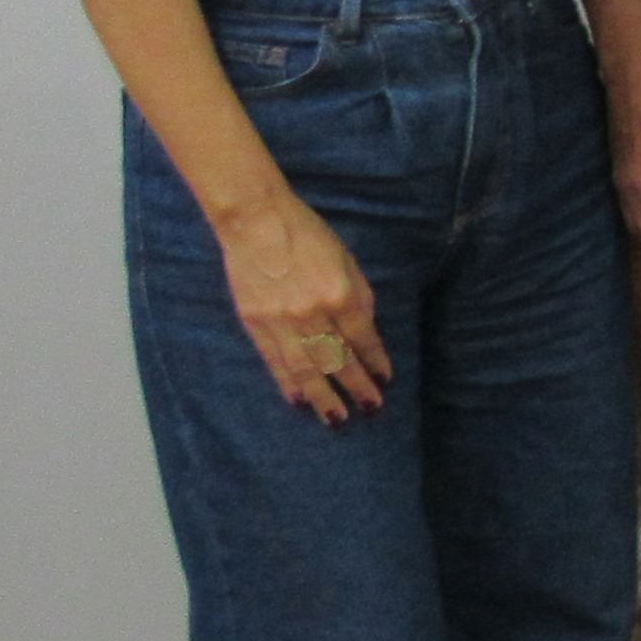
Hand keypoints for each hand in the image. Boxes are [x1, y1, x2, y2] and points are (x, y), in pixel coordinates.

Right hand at [215, 192, 391, 422]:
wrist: (256, 222)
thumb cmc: (309, 235)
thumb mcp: (347, 261)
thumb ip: (359, 298)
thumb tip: (367, 333)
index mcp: (340, 295)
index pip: (363, 339)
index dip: (376, 362)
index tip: (386, 380)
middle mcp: (312, 315)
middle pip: (338, 360)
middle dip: (356, 387)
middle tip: (370, 409)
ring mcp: (281, 322)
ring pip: (305, 370)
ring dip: (323, 397)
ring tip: (336, 419)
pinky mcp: (255, 324)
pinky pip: (275, 362)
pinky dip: (289, 384)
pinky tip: (300, 401)